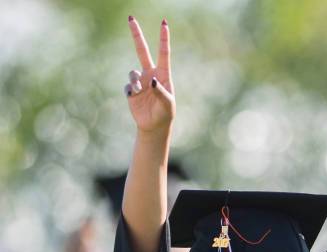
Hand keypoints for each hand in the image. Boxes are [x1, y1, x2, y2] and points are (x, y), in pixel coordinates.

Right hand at [125, 16, 174, 135]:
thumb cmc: (165, 114)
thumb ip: (161, 92)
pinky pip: (127, 86)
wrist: (154, 126)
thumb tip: (152, 81)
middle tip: (131, 18)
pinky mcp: (131, 90)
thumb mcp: (167, 104)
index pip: (163, 53)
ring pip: (132, 72)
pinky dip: (130, 90)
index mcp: (163, 74)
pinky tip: (134, 97)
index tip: (164, 24)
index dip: (163, 38)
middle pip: (142, 50)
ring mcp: (140, 81)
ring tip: (138, 90)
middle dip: (136, 35)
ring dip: (134, 81)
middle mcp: (151, 74)